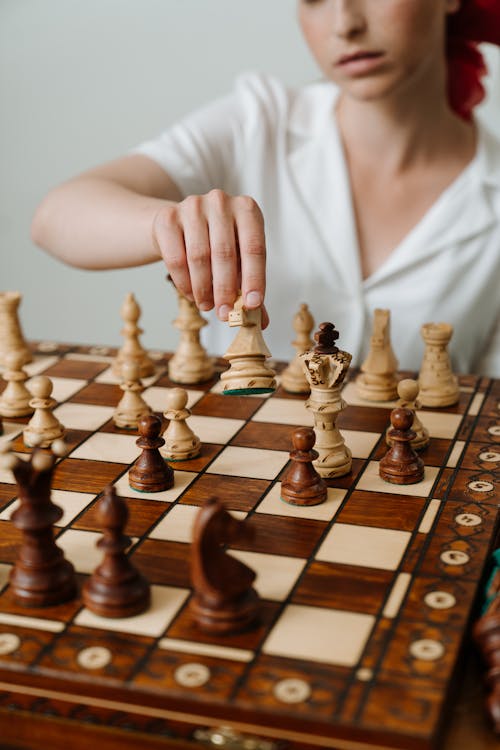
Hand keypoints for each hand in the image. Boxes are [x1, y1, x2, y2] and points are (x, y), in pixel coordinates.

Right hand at [153, 189, 267, 325]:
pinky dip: (184, 282)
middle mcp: (221, 201)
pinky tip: (191, 294)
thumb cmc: (217, 244)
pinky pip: (175, 258)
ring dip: (203, 288)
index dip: (255, 279)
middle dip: (225, 290)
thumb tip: (261, 322)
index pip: (254, 248)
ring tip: (207, 305)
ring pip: (199, 257)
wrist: (179, 225)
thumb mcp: (239, 260)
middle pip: (225, 253)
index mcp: (247, 209)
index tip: (252, 305)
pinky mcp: (167, 217)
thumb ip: (250, 287)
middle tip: (224, 314)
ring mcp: (192, 206)